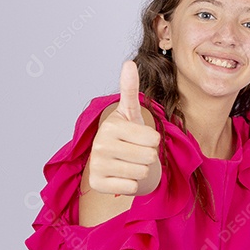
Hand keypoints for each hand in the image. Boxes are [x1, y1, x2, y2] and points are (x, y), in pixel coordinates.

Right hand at [87, 61, 160, 195]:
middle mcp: (100, 145)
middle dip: (148, 156)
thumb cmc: (127, 135)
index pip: (153, 139)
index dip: (152, 140)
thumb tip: (129, 63)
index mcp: (111, 126)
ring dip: (141, 170)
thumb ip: (130, 89)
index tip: (139, 138)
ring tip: (129, 163)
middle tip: (135, 152)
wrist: (114, 161)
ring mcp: (96, 165)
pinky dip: (132, 184)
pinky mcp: (97, 184)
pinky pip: (131, 187)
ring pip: (142, 172)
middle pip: (149, 156)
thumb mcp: (131, 113)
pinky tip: (122, 176)